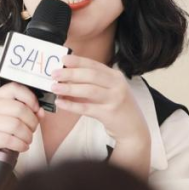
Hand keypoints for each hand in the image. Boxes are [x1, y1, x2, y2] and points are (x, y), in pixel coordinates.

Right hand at [0, 82, 41, 167]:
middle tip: (32, 130)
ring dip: (27, 136)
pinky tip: (22, 146)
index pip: (15, 88)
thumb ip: (27, 113)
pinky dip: (20, 145)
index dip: (30, 97)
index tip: (36, 108)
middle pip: (20, 109)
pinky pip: (9, 139)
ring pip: (16, 125)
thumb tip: (40, 111)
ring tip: (27, 140)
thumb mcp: (10, 118)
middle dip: (32, 122)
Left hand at [51, 54, 151, 169]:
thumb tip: (67, 79)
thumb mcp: (110, 91)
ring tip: (55, 87)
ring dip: (69, 88)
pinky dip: (71, 105)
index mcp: (116, 76)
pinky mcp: (109, 114)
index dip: (78, 61)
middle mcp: (117, 85)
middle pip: (91, 75)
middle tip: (54, 74)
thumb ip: (93, 84)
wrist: (134, 129)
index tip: (63, 59)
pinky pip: (86, 108)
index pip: (94, 65)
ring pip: (89, 90)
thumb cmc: (119, 108)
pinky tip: (60, 103)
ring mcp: (114, 99)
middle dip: (71, 73)